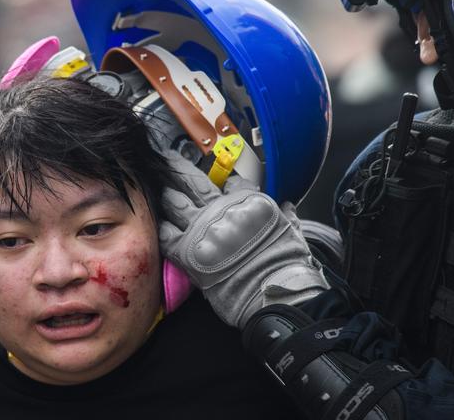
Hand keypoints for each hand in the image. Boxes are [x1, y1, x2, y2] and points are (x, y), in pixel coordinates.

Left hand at [159, 151, 328, 327]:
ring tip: (161, 189)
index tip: (223, 184)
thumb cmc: (285, 265)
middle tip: (168, 159)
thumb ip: (285, 216)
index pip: (232, 182)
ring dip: (168, 195)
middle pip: (194, 182)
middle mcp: (222, 211)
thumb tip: (287, 208)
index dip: (226, 183)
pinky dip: (163, 228)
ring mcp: (202, 230)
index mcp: (247, 202)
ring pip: (176, 202)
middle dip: (178, 167)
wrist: (272, 293)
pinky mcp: (188, 253)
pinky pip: (167, 234)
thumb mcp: (292, 231)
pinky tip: (161, 224)